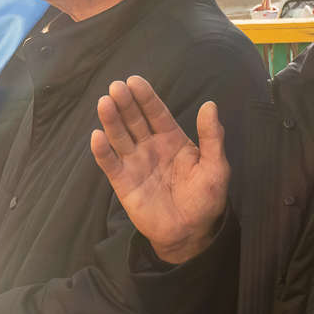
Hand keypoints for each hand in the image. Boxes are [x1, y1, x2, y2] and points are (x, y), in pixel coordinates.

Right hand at [91, 76, 228, 263]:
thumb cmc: (205, 198)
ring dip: (111, 120)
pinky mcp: (122, 182)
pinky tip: (97, 137)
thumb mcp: (216, 166)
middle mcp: (150, 146)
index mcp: (172, 139)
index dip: (146, 97)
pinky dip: (102, 151)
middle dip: (125, 103)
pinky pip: (109, 163)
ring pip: (119, 136)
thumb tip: (210, 105)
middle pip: (134, 120)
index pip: (156, 113)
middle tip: (116, 87)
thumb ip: (212, 137)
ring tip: (104, 103)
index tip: (134, 81)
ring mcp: (134, 163)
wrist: (191, 232)